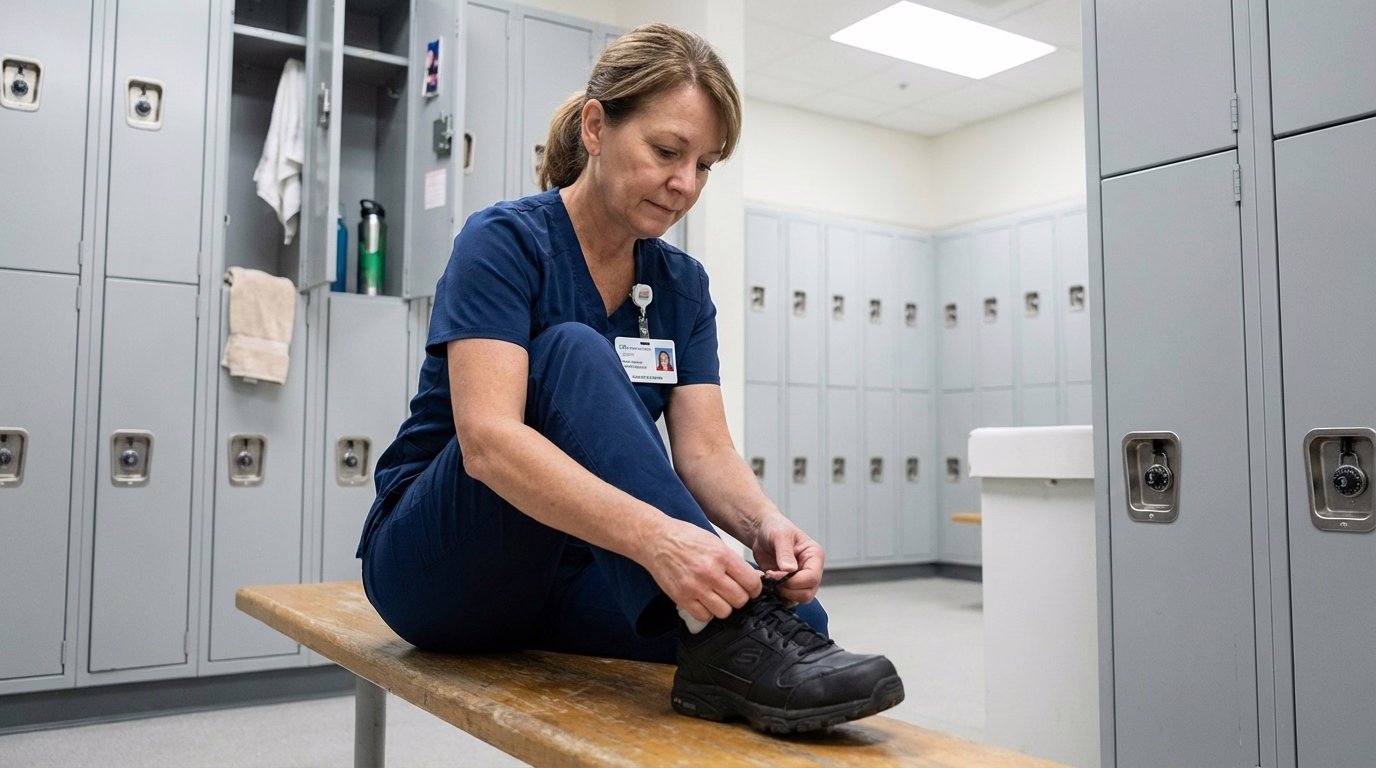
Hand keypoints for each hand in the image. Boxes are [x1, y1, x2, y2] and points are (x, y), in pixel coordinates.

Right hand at [642, 518, 761, 622]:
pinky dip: (706, 612)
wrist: (656, 539)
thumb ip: (734, 562)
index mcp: (722, 556)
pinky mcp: (681, 597)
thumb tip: (753, 578)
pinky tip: (703, 601)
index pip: (751, 583)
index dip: (754, 589)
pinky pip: (704, 616)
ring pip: (724, 611)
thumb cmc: (685, 538)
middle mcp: (710, 572)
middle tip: (733, 592)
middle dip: (739, 598)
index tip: (751, 589)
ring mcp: (695, 587)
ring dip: (723, 606)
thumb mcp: (715, 542)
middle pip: (740, 600)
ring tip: (717, 597)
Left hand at [749, 513, 824, 605]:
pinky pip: (787, 600)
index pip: (812, 577)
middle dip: (788, 589)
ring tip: (768, 579)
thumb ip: (785, 553)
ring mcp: (800, 580)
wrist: (761, 533)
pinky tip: (767, 584)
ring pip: (799, 599)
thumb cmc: (774, 528)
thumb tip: (790, 570)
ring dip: (782, 594)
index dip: (794, 581)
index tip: (776, 574)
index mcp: (814, 556)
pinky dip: (777, 596)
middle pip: (807, 593)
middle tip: (771, 577)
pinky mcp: (788, 586)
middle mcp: (810, 570)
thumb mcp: (780, 535)